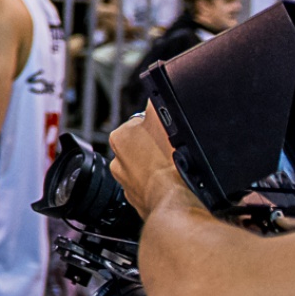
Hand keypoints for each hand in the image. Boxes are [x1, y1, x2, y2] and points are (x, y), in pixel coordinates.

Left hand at [108, 103, 194, 217]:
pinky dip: (161, 186)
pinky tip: (174, 184)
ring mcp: (128, 185)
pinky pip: (152, 189)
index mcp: (119, 138)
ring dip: (159, 168)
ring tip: (177, 169)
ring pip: (146, 169)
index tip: (169, 132)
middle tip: (176, 151)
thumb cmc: (169, 162)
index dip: (157, 126)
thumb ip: (155, 102)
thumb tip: (153, 92)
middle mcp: (117, 162)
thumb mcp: (162, 119)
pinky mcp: (140, 202)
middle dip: (156, 148)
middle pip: (142, 147)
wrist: (175, 203)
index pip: (139, 124)